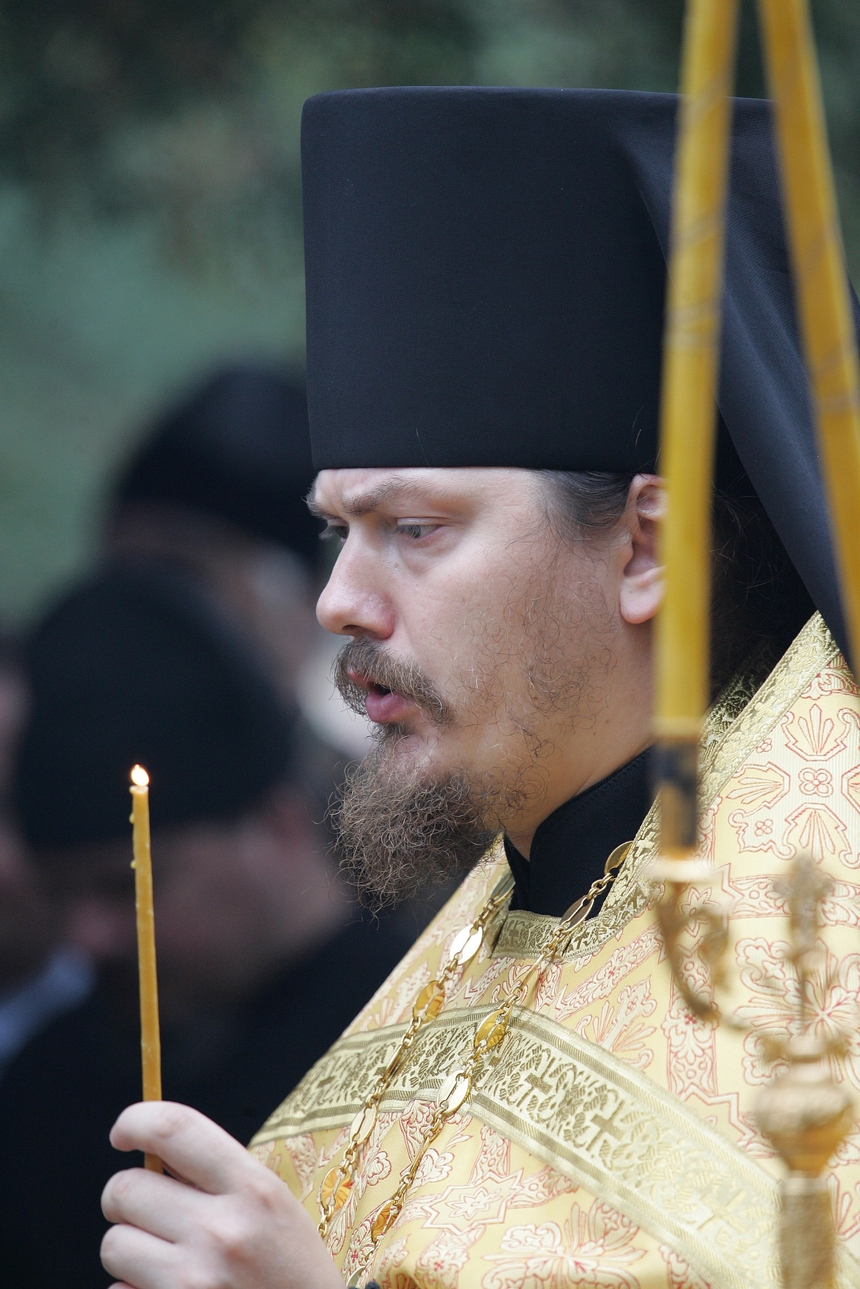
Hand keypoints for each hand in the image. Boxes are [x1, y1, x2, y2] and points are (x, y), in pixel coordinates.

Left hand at [101, 1101, 343, 1288]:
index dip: (136, 1121)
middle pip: (126, 1189)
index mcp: (253, 1190)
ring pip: (114, 1244)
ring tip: (167, 1259)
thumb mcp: (274, 1207)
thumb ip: (220, 1175)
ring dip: (130, 1249)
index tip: (125, 1133)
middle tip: (150, 1212)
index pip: (174, 1128)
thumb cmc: (294, 1273)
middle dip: (127, 1198)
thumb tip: (155, 1153)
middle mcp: (220, 1232)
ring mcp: (193, 1282)